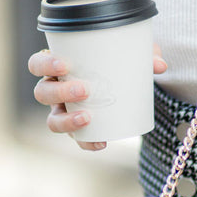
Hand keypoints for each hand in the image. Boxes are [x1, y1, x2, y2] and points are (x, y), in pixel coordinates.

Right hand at [27, 44, 167, 150]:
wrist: (124, 83)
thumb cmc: (116, 62)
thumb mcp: (130, 54)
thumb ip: (144, 54)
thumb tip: (159, 65)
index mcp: (58, 67)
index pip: (37, 64)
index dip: (45, 65)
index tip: (65, 65)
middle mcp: (54, 90)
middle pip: (42, 93)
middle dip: (59, 93)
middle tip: (84, 91)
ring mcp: (63, 112)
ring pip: (52, 120)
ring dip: (68, 120)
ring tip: (88, 118)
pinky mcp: (78, 129)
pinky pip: (76, 140)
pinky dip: (87, 142)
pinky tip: (101, 142)